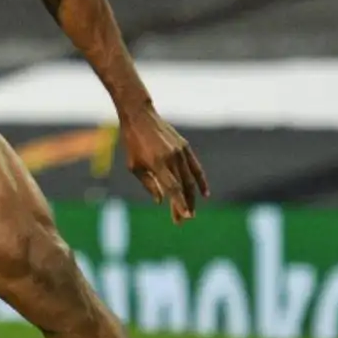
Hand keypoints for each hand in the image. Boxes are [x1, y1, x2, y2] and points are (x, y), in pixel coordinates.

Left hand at [119, 108, 208, 223]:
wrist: (140, 116)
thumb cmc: (132, 142)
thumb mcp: (134, 165)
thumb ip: (148, 183)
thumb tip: (161, 201)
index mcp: (158, 163)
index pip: (172, 188)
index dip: (179, 203)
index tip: (185, 217)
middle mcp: (172, 157)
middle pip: (183, 187)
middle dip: (184, 205)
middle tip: (183, 221)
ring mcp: (181, 152)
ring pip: (190, 179)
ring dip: (192, 197)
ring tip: (191, 212)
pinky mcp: (185, 147)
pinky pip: (196, 168)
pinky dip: (200, 181)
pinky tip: (204, 194)